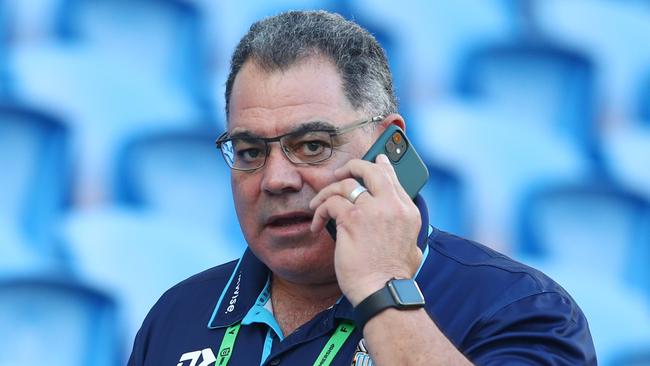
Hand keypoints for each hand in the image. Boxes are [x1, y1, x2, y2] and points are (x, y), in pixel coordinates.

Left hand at [309, 154, 422, 305]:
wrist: (383, 291)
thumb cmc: (393, 277)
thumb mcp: (411, 248)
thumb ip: (406, 232)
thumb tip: (402, 231)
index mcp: (408, 212)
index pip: (393, 178)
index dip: (381, 166)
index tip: (375, 160)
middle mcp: (392, 205)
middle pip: (371, 170)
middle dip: (353, 166)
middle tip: (340, 173)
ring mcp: (371, 210)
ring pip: (345, 184)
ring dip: (328, 192)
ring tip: (318, 204)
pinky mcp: (351, 219)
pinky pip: (330, 203)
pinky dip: (319, 211)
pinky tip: (317, 224)